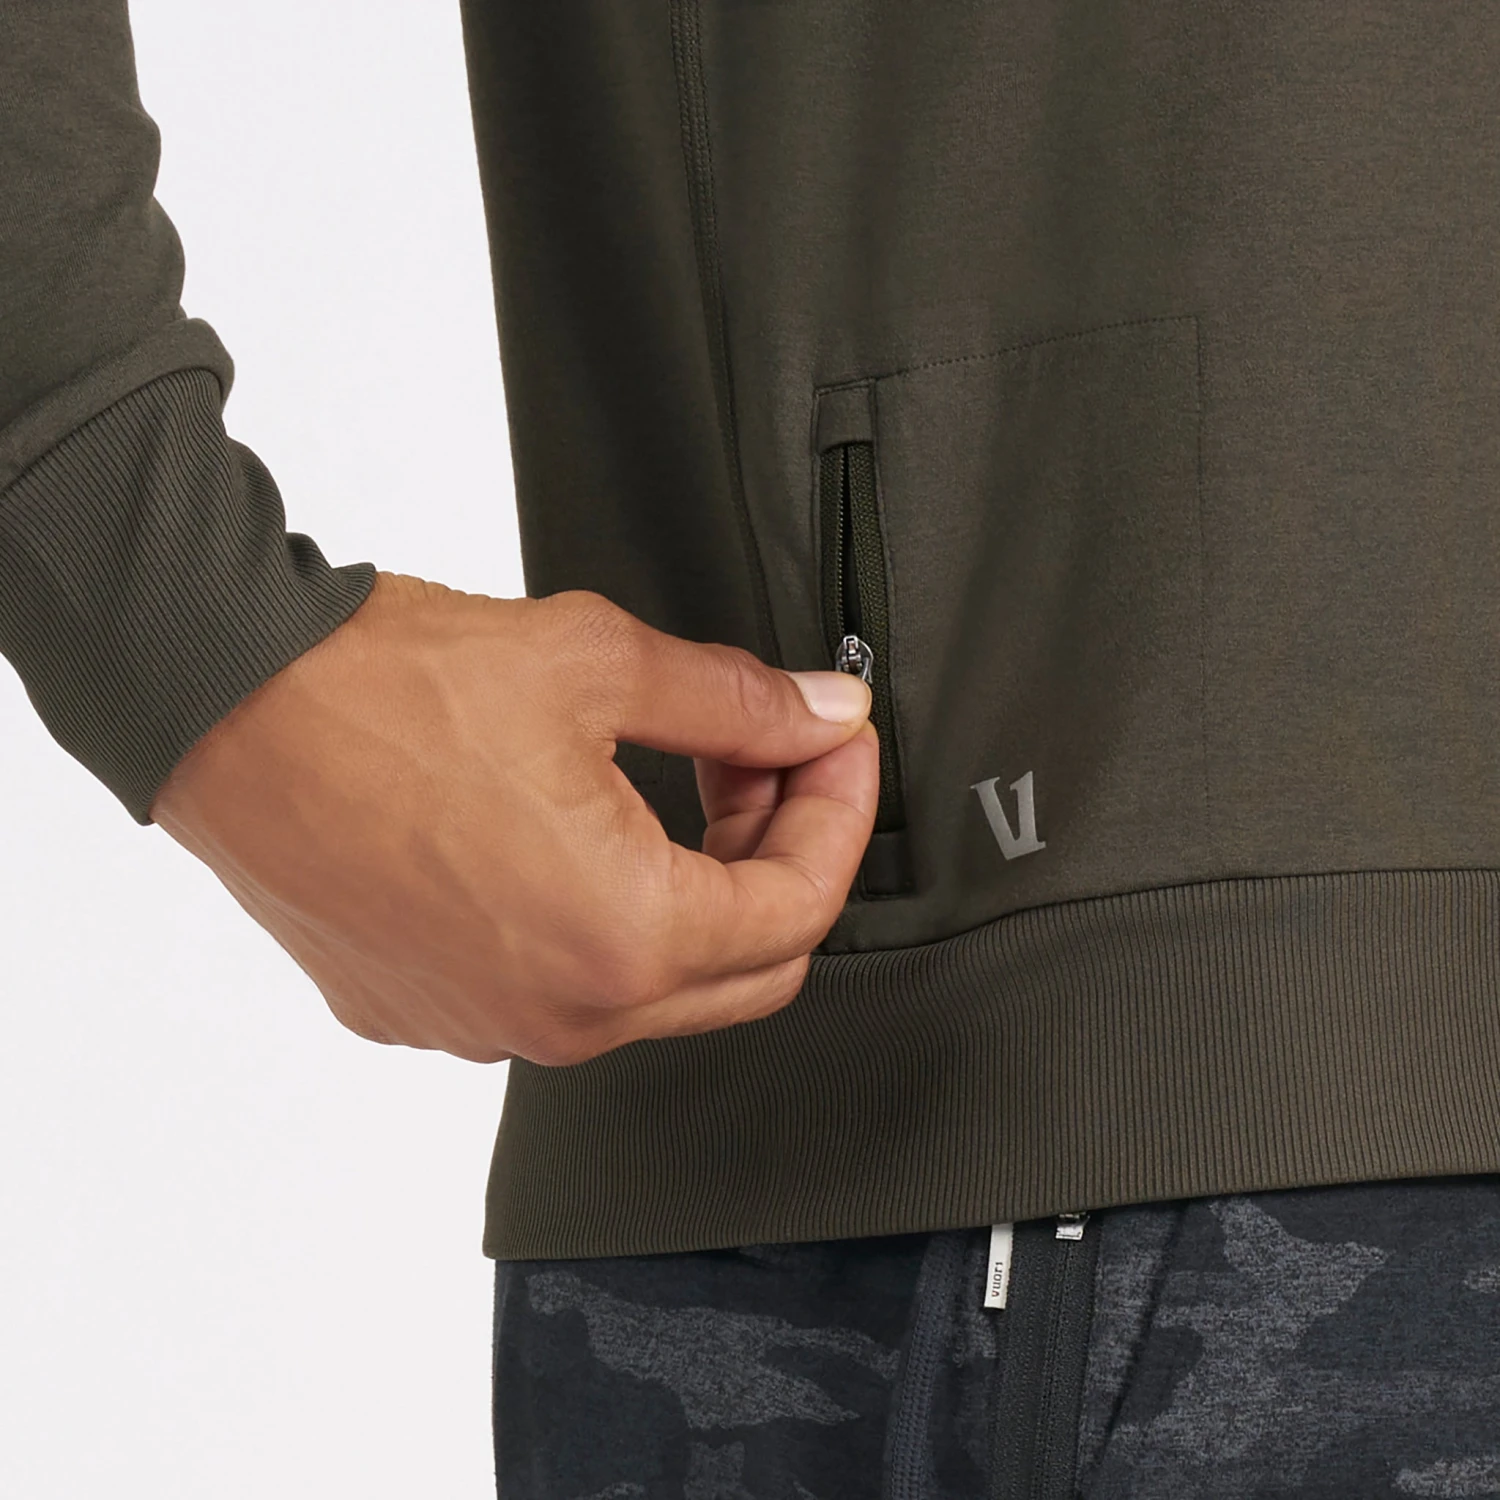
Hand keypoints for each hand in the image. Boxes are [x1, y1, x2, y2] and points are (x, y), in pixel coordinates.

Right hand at [150, 572, 876, 1064]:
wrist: (220, 703)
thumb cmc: (382, 687)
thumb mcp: (597, 663)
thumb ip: (736, 701)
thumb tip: (820, 715)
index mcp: (622, 939)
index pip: (802, 906)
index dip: (841, 812)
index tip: (836, 745)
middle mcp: (560, 1013)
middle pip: (747, 967)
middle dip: (782, 857)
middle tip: (769, 759)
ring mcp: (488, 1025)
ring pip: (656, 987)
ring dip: (696, 889)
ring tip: (678, 781)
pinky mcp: (429, 1012)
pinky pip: (561, 987)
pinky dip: (607, 918)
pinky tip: (585, 832)